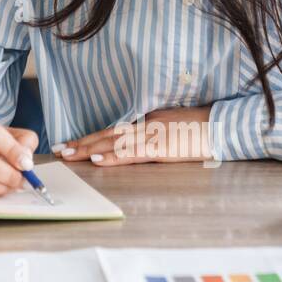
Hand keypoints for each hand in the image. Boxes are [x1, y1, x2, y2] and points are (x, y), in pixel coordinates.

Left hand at [56, 105, 212, 164]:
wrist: (222, 126)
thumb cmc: (200, 127)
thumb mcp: (171, 124)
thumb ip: (152, 130)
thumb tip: (134, 139)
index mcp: (146, 120)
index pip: (112, 130)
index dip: (90, 137)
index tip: (70, 143)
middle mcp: (144, 125)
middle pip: (107, 134)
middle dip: (82, 143)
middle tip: (59, 150)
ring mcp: (152, 136)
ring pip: (114, 143)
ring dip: (90, 149)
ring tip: (69, 155)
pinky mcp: (161, 149)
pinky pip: (132, 153)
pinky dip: (114, 157)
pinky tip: (98, 160)